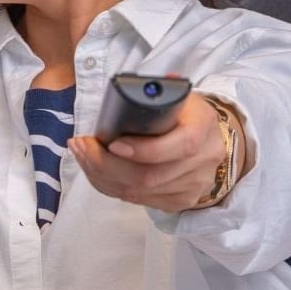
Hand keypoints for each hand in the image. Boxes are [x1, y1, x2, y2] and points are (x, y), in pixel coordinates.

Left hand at [68, 92, 225, 211]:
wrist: (209, 137)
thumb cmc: (184, 112)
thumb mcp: (176, 95)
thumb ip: (158, 92)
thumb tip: (134, 87)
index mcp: (203, 126)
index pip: (179, 146)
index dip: (142, 149)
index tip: (111, 143)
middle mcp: (204, 161)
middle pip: (150, 176)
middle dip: (106, 164)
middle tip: (80, 146)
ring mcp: (193, 186)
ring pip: (138, 192)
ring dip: (102, 176)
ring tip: (82, 155)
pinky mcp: (180, 202)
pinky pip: (138, 200)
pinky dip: (111, 187)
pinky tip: (96, 171)